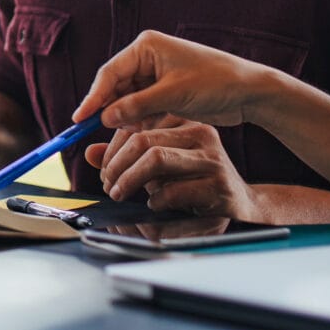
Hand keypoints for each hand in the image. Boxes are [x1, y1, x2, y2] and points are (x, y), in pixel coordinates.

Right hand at [73, 30, 283, 133]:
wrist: (250, 92)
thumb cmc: (216, 83)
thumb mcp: (173, 95)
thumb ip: (136, 106)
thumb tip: (104, 118)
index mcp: (147, 47)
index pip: (110, 73)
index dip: (93, 97)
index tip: (80, 118)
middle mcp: (147, 58)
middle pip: (115, 86)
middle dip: (108, 109)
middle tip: (94, 132)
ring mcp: (156, 75)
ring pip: (127, 100)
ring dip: (124, 117)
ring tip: (124, 134)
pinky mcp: (164, 91)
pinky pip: (141, 107)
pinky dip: (138, 120)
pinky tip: (138, 132)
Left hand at [85, 115, 260, 219]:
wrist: (240, 205)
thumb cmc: (194, 183)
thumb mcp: (158, 167)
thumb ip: (126, 158)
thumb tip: (89, 153)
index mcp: (185, 123)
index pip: (137, 126)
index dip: (113, 150)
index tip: (104, 171)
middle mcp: (200, 134)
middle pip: (143, 141)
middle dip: (116, 166)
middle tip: (108, 186)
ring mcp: (212, 159)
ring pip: (156, 159)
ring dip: (129, 181)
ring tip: (121, 194)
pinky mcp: (218, 186)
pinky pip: (173, 190)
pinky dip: (155, 201)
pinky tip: (154, 206)